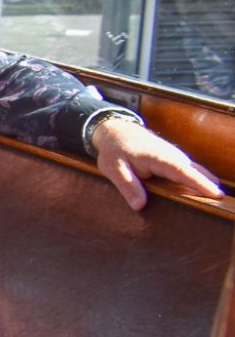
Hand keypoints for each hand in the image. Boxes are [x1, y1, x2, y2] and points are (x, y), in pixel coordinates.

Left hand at [90, 115, 222, 210]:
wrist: (116, 131)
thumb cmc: (114, 149)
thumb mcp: (114, 168)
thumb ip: (128, 186)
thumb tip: (140, 206)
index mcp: (160, 158)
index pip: (184, 172)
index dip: (200, 184)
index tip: (217, 194)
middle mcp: (173, 156)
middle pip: (197, 173)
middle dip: (210, 187)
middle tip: (222, 204)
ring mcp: (176, 157)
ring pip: (196, 172)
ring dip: (208, 184)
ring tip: (219, 203)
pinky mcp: (175, 161)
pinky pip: (191, 172)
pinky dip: (200, 181)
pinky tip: (207, 194)